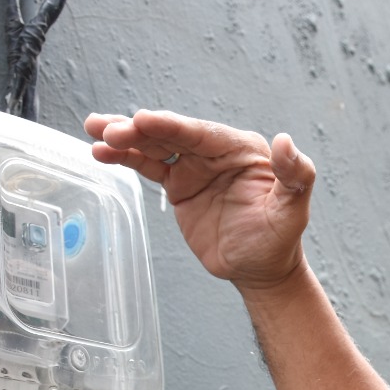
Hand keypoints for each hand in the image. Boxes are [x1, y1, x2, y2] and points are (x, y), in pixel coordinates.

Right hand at [85, 110, 314, 292]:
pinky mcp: (178, 185)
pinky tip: (101, 153)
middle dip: (139, 130)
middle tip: (109, 130)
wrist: (260, 270)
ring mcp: (194, 167)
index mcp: (242, 150)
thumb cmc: (279, 240)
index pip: (201, 134)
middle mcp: (216, 152)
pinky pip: (149, 166)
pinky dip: (126, 158)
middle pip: (172, 135)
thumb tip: (285, 141)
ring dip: (125, 139)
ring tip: (95, 133)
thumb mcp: (292, 211)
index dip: (170, 126)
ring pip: (155, 146)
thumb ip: (295, 175)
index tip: (141, 120)